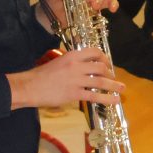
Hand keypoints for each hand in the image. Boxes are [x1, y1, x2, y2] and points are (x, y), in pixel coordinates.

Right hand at [7, 47, 122, 108]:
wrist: (30, 86)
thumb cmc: (41, 76)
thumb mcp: (58, 62)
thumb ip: (72, 63)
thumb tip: (84, 68)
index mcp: (72, 55)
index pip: (94, 52)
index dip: (104, 57)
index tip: (107, 63)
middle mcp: (76, 66)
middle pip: (100, 67)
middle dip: (110, 73)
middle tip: (113, 78)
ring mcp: (76, 80)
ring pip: (101, 81)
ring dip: (114, 85)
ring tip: (122, 89)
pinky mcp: (74, 93)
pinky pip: (95, 96)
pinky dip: (107, 98)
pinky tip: (115, 100)